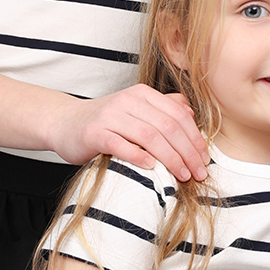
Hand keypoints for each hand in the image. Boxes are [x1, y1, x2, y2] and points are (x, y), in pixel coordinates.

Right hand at [51, 84, 208, 181]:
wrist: (65, 124)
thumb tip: (190, 113)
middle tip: (199, 173)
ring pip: (149, 136)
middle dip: (188, 152)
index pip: (178, 116)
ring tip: (182, 175)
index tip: (204, 160)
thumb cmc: (106, 122)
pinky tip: (151, 168)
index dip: (195, 139)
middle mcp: (128, 101)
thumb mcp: (136, 110)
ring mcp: (110, 116)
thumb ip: (162, 108)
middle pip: (168, 127)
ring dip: (170, 158)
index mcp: (143, 94)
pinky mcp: (95, 133)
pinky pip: (121, 145)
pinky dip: (139, 156)